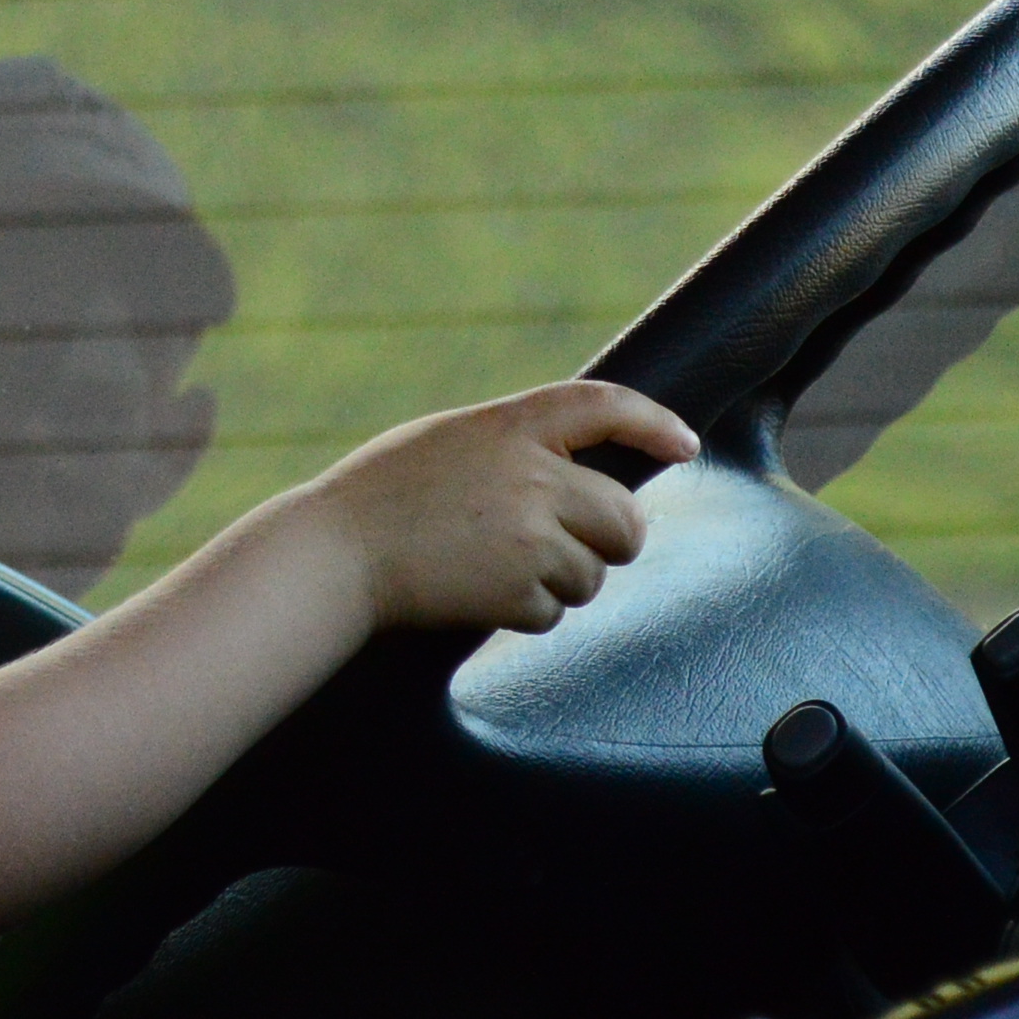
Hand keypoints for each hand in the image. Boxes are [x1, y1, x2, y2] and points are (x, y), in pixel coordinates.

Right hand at [261, 380, 699, 636]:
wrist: (334, 554)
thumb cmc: (381, 495)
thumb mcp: (450, 441)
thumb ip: (515, 448)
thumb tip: (580, 475)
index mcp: (512, 425)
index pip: (605, 406)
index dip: (653, 422)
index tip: (684, 444)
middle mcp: (533, 476)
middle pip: (624, 518)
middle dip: (608, 540)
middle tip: (571, 546)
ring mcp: (530, 536)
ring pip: (592, 574)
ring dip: (559, 581)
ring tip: (491, 567)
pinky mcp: (518, 592)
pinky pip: (552, 612)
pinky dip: (524, 611)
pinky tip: (474, 592)